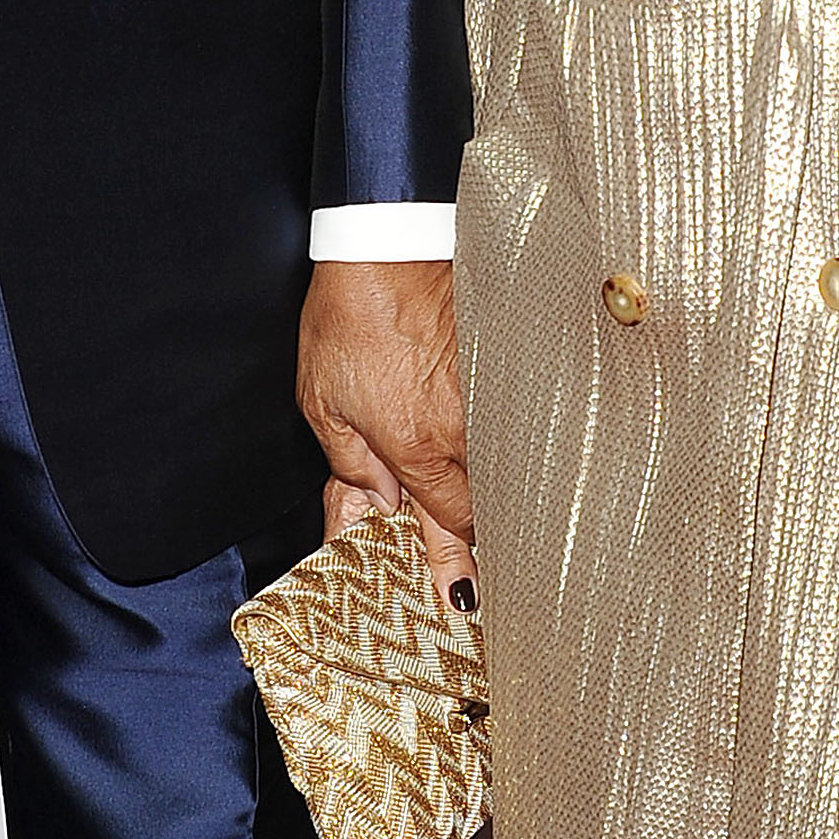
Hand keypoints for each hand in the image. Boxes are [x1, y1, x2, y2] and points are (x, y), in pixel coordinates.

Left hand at [298, 259, 475, 607]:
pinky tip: (500, 452)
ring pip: (508, 468)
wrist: (390, 241)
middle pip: (490, 506)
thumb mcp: (324, 400)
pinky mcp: (507, 364)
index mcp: (416, 444)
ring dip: (500, 495)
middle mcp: (464, 427)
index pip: (451, 527)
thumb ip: (352, 465)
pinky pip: (514, 424)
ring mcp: (494, 395)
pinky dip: (508, 445)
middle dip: (481, 537)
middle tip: (476, 570)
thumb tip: (374, 511)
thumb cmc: (348, 315)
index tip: (461, 598)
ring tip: (496, 517)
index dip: (455, 565)